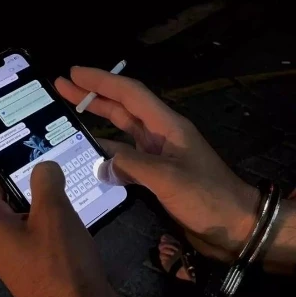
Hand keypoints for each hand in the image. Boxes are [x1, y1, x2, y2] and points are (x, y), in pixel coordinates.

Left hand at [0, 128, 120, 296]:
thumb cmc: (61, 265)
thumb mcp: (54, 215)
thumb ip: (45, 181)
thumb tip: (44, 167)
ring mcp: (12, 239)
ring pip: (8, 197)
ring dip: (14, 173)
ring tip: (26, 145)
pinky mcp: (30, 245)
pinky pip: (26, 209)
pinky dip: (33, 191)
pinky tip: (50, 178)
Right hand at [56, 67, 259, 261]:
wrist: (232, 223)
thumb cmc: (207, 196)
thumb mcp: (169, 178)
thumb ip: (132, 166)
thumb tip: (100, 163)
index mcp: (166, 125)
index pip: (129, 94)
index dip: (101, 81)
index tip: (74, 73)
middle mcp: (159, 133)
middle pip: (121, 106)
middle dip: (92, 95)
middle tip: (63, 86)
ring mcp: (155, 153)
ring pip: (120, 129)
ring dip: (96, 120)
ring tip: (68, 114)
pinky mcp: (153, 171)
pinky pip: (123, 155)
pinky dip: (105, 152)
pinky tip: (89, 153)